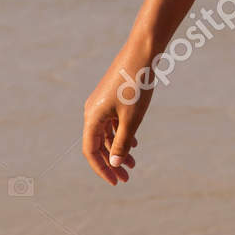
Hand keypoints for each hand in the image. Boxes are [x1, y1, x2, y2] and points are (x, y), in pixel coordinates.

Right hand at [81, 39, 154, 185]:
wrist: (143, 52)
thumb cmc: (136, 85)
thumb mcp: (132, 118)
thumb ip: (122, 142)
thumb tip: (114, 163)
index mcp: (92, 117)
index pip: (91, 151)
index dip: (102, 169)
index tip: (116, 182)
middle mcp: (92, 111)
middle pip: (98, 144)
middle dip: (111, 162)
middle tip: (126, 178)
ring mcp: (101, 103)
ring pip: (107, 133)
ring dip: (118, 149)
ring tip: (134, 164)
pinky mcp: (111, 96)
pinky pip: (112, 122)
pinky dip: (121, 134)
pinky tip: (134, 144)